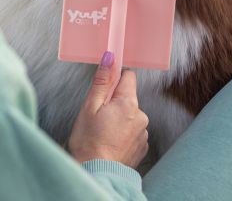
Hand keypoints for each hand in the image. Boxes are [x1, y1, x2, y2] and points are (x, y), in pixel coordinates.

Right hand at [67, 51, 149, 167]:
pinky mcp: (142, 147)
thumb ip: (102, 81)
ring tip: (102, 132)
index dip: (114, 80)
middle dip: (114, 103)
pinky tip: (110, 142)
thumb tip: (110, 58)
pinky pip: (133, 132)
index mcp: (128, 103)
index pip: (128, 77)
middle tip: (97, 116)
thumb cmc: (88, 142)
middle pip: (128, 98)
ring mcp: (143, 133)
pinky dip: (122, 134)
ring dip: (119, 119)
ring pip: (130, 116)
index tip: (104, 88)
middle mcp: (141, 116)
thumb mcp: (89, 107)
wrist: (97, 174)